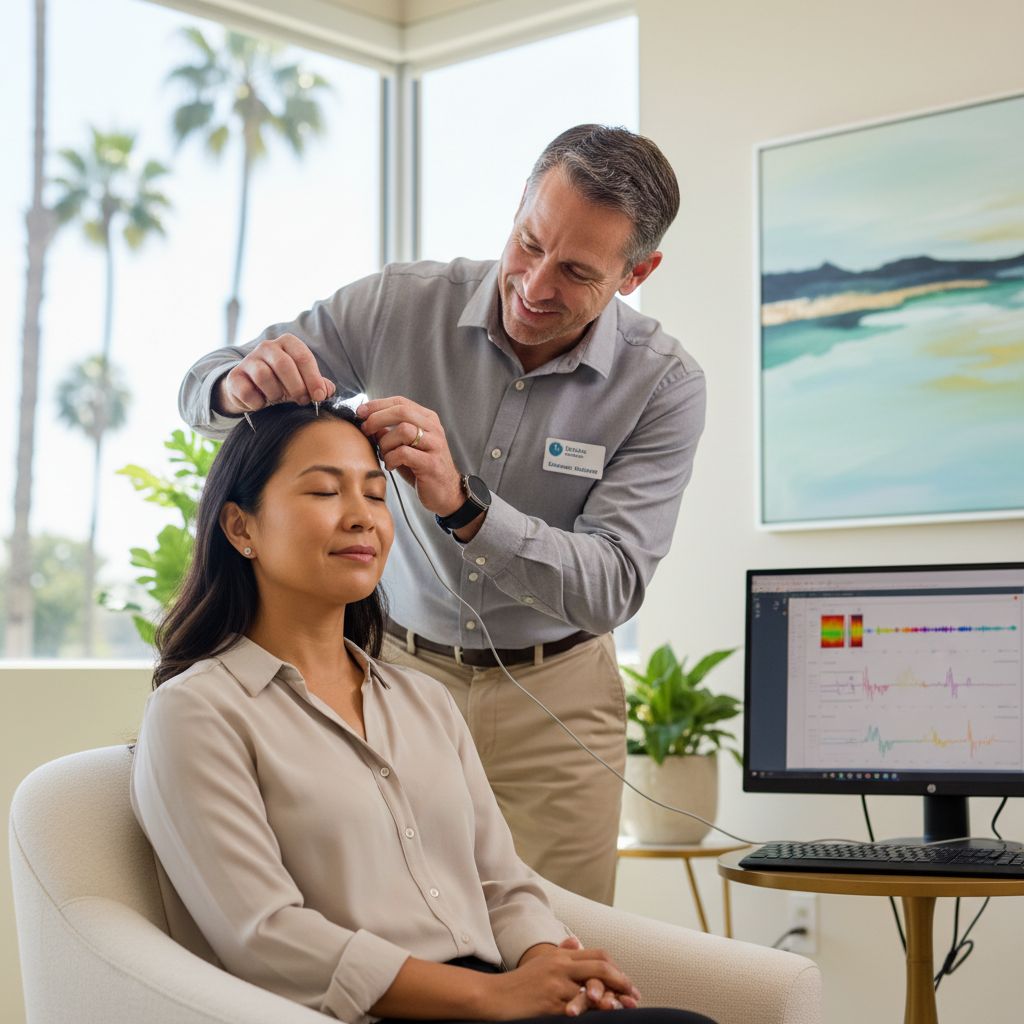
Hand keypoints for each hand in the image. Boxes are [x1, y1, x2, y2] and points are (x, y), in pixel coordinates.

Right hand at [214, 334, 335, 414]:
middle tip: (301, 400)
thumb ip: (319, 385)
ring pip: (264, 376)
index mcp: (287, 343)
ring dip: (276, 394)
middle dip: (296, 386)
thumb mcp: (304, 382)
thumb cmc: (285, 384)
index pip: (303, 357)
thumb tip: (327, 391)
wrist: (253, 390)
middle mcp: (267, 347)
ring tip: (278, 399)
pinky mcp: (234, 377)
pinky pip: (246, 391)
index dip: (313, 379)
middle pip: (283, 364)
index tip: (319, 397)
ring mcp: (249, 360)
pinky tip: (261, 404)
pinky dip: (257, 403)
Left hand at [356, 396, 464, 515]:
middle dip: (377, 418)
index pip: (400, 402)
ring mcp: (435, 445)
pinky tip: (391, 465)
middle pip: (401, 411)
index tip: (360, 412)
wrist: (445, 492)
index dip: (378, 405)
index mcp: (427, 419)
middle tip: (365, 430)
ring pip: (403, 430)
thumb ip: (389, 432)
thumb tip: (368, 422)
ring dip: (386, 443)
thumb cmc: (422, 468)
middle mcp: (433, 428)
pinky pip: (404, 453)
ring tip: (384, 454)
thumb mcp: (405, 446)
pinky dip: (391, 458)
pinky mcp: (431, 463)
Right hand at [494, 938, 639, 1018]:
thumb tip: (577, 941)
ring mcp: (555, 985)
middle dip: (621, 981)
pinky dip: (591, 1013)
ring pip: (592, 989)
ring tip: (622, 1008)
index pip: (597, 955)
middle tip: (633, 996)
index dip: (616, 968)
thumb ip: (561, 952)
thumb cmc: (519, 983)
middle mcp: (560, 967)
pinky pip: (577, 1009)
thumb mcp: (541, 962)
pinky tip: (601, 1018)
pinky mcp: (550, 1005)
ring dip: (611, 999)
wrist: (493, 996)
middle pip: (600, 968)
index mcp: (560, 956)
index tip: (627, 983)